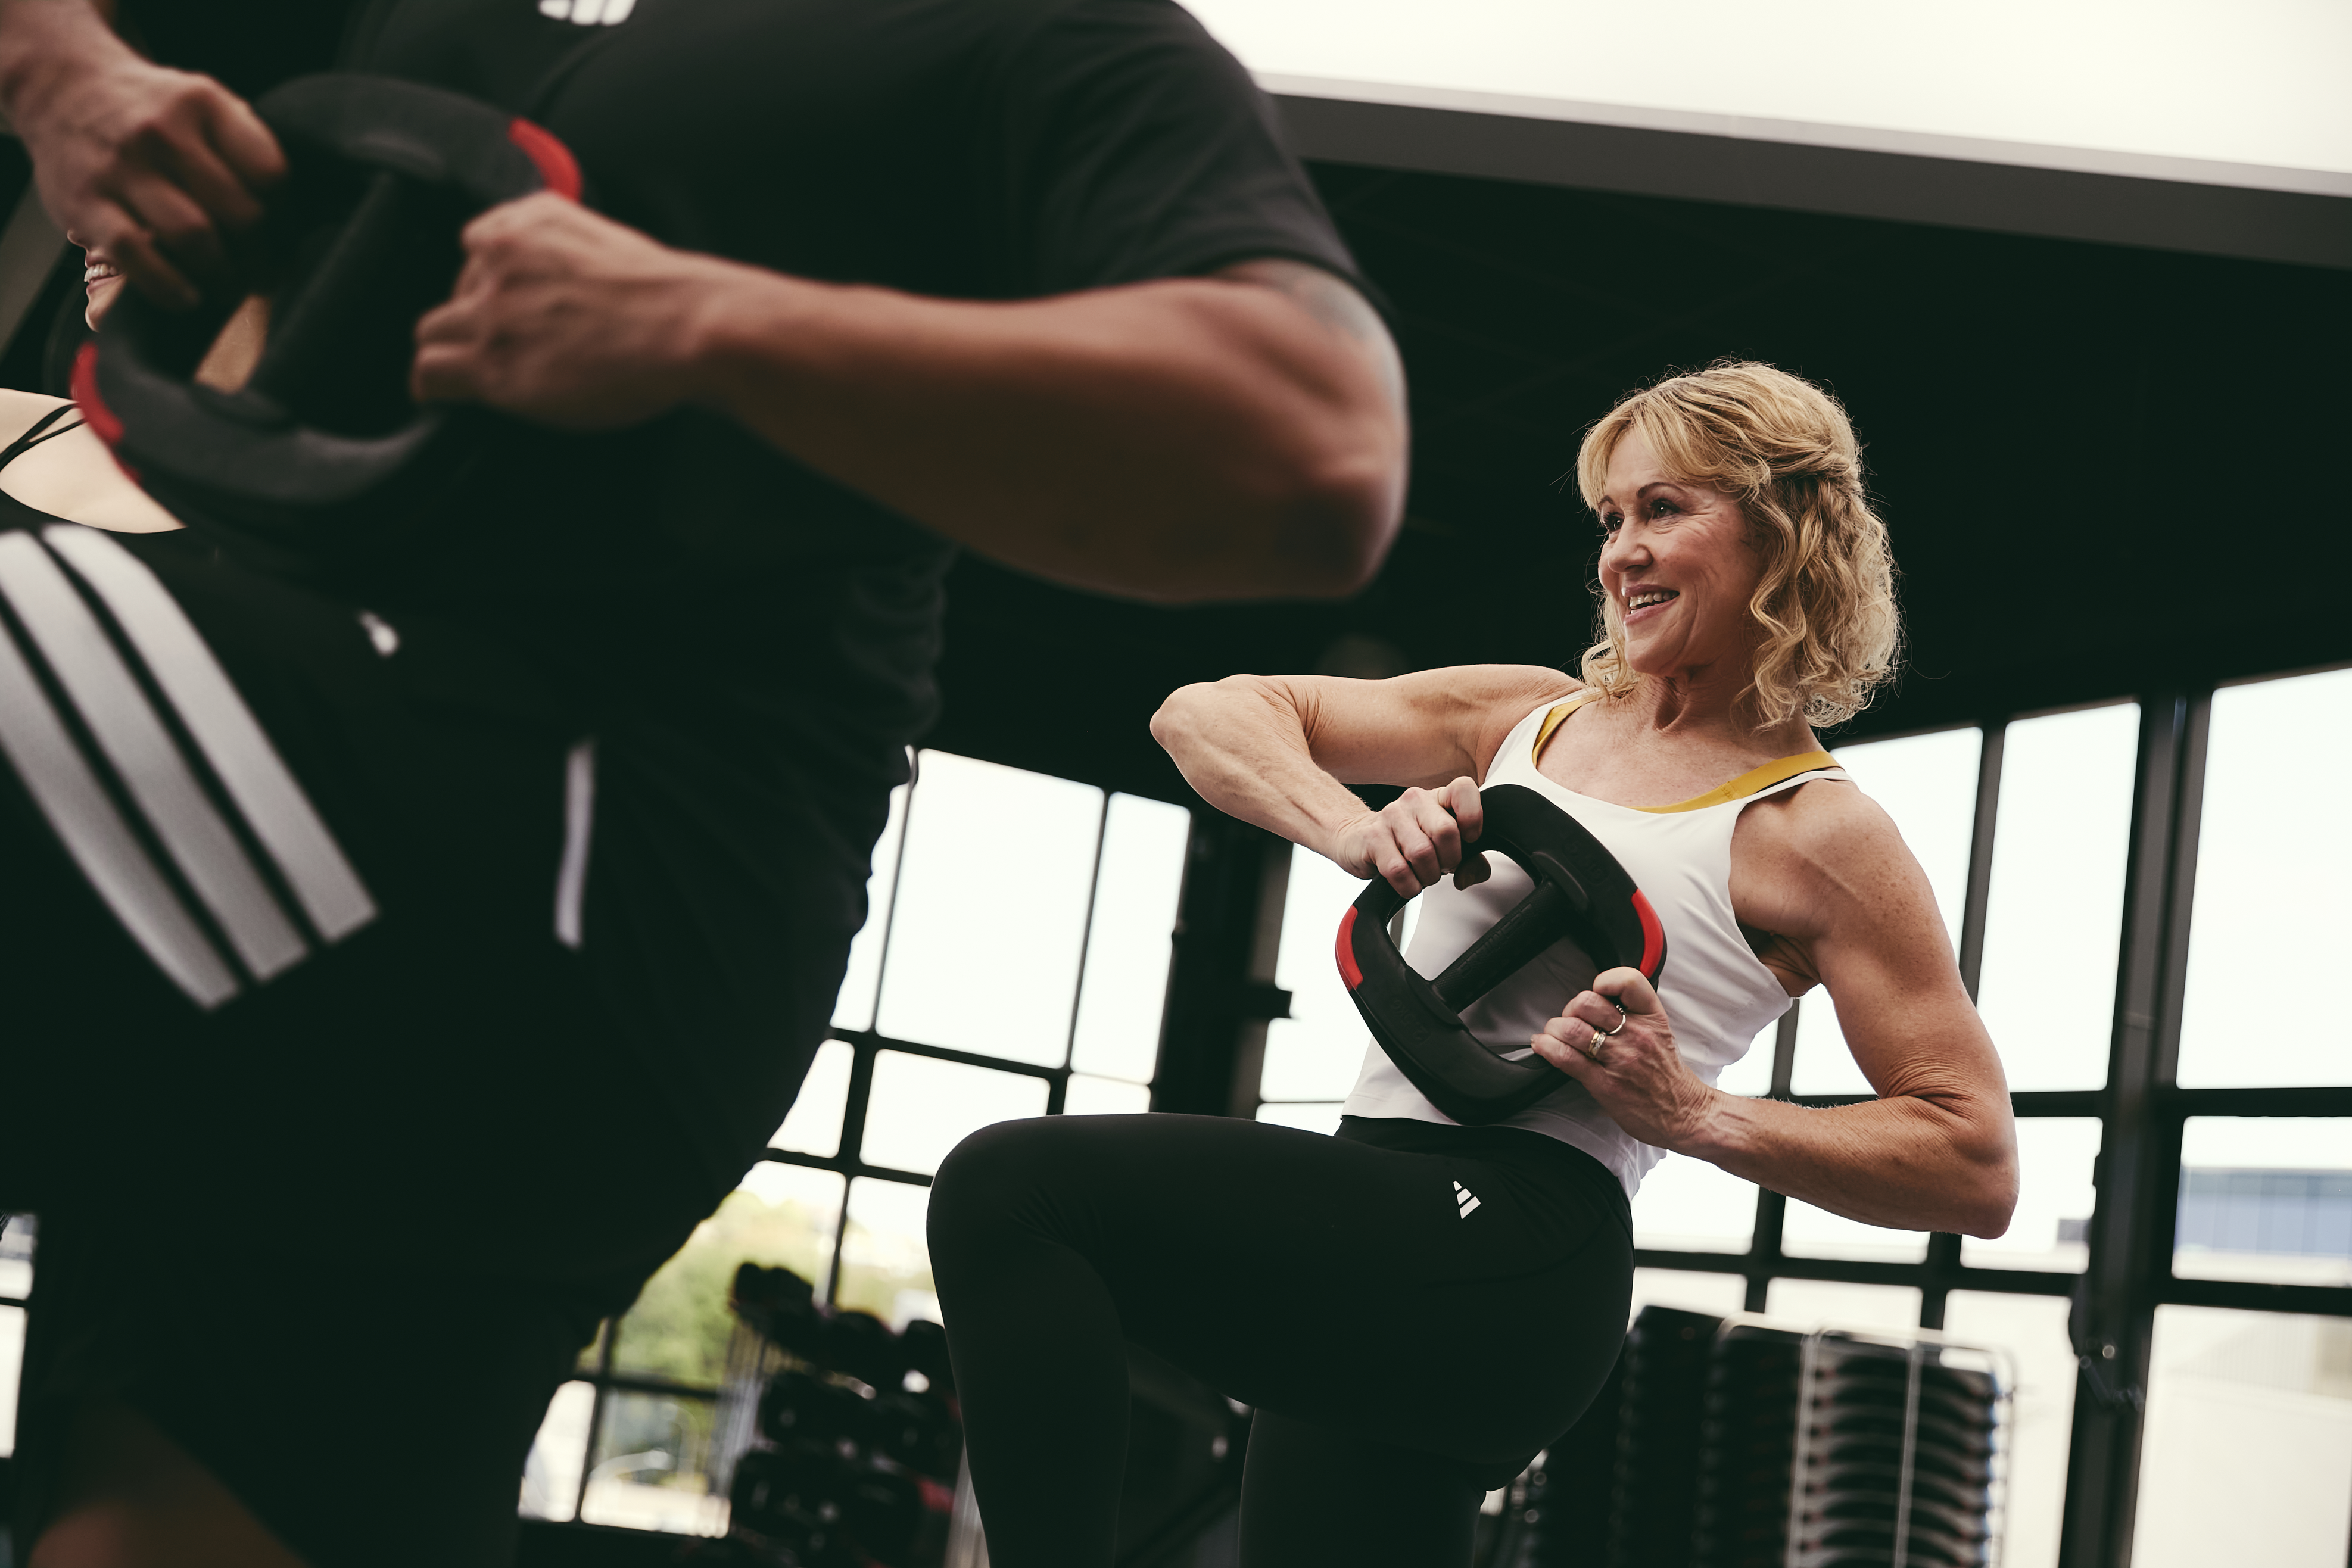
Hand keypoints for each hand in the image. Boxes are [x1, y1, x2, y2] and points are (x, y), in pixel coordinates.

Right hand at [2, 10, 281, 306]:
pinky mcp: (85, 203)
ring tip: (229, 287)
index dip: (286, 218)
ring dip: (223, 277)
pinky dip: (170, 287)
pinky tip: (188, 297)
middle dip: (261, 257)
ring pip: (194, 237)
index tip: (283, 238)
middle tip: (262, 275)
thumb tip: (289, 228)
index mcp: (204, 104)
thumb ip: (244, 151)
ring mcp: (121, 167)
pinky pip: (138, 256)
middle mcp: (162, 131)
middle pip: (240, 213)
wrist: (61, 88)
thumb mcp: (204, 107)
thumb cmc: (151, 113)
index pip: (271, 174)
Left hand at [412, 194, 735, 428]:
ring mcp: (493, 312)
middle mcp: (501, 260)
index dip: (488, 279)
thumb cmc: (671, 298)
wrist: (687, 328)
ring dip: (449, 350)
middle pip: (455, 290)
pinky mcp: (494, 364)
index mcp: (531, 221)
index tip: (500, 299)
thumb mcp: (615, 242)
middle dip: (472, 316)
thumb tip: (570, 281)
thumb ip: (575, 249)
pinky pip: (430, 371)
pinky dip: (431, 385)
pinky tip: (436, 395)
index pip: (477, 244)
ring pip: (433, 330)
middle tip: (500, 345)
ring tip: (462, 373)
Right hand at [1330, 776, 1488, 897]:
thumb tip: (1472, 875)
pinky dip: (1409, 886)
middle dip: (1450, 860)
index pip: (1464, 789)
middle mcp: (1414, 801)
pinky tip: (1406, 882)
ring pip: (1423, 854)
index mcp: (1436, 797)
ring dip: (1428, 876)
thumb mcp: (1440, 845)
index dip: (1473, 817)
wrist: (1356, 838)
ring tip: (1421, 874)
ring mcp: (1391, 817)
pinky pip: (1399, 871)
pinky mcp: (1372, 838)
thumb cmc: (1403, 841)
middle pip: (1447, 831)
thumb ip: (1468, 859)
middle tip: (1442, 866)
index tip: (1469, 839)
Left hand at [1531, 967, 1718, 1149]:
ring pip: (1572, 1028)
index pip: (1628, 980)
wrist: (1685, 1113)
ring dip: (1555, 1028)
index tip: (1599, 990)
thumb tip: (1598, 1001)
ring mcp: (1620, 1059)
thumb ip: (1634, 1014)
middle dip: (1571, 1008)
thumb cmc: (1668, 1075)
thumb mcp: (1660, 1033)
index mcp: (1652, 1018)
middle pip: (1588, 1002)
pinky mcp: (1605, 1084)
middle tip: (1572, 1019)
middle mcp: (1637, 1035)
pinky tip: (1543, 1045)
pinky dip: (1547, 1048)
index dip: (1606, 980)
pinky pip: (1566, 1058)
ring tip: (1555, 1034)